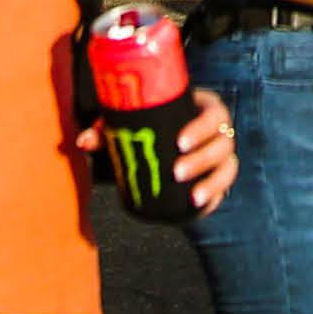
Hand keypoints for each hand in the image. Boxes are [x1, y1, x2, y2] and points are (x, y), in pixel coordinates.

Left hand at [71, 87, 239, 213]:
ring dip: (213, 180)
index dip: (202, 127)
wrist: (158, 149)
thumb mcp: (131, 128)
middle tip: (176, 171)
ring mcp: (221, 156)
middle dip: (203, 158)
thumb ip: (106, 132)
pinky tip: (200, 204)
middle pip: (224, 141)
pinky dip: (215, 194)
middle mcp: (217, 131)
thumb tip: (83, 141)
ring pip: (229, 165)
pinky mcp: (219, 178)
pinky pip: (225, 186)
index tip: (180, 142)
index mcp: (202, 109)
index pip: (215, 113)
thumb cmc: (146, 129)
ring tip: (193, 195)